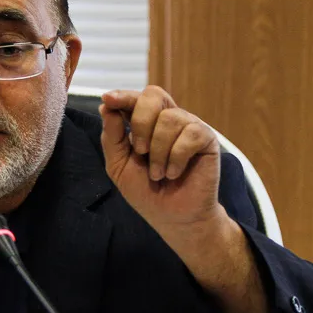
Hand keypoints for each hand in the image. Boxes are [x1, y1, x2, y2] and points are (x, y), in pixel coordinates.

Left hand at [99, 86, 267, 312]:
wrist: (173, 218)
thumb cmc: (146, 191)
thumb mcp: (119, 166)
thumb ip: (112, 137)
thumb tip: (106, 106)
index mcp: (146, 122)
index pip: (135, 98)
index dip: (123, 95)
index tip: (108, 99)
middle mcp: (168, 119)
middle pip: (153, 95)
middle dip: (141, 122)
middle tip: (140, 151)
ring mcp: (189, 127)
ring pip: (170, 118)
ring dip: (158, 151)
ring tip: (158, 173)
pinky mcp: (206, 139)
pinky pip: (189, 135)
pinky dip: (176, 157)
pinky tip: (174, 172)